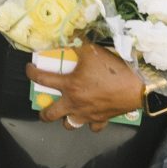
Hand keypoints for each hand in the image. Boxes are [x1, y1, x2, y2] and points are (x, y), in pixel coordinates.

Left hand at [28, 45, 144, 127]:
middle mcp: (75, 103)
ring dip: (66, 119)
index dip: (32, 73)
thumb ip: (78, 47)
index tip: (29, 69)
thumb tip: (70, 40)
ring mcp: (88, 114)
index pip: (42, 79)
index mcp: (69, 85)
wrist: (136, 85)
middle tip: (43, 107)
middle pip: (50, 114)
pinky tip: (91, 116)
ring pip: (69, 125)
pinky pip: (93, 127)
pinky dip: (90, 123)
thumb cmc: (113, 68)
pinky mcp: (102, 119)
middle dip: (43, 112)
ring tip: (67, 112)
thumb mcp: (92, 50)